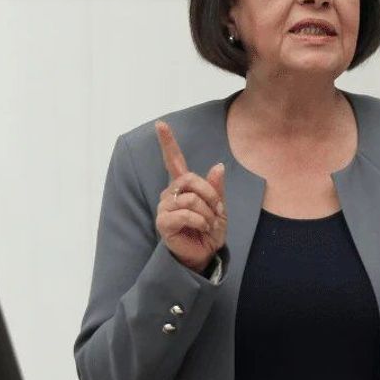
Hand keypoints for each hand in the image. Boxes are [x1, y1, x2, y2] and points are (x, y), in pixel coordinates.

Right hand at [155, 120, 226, 273]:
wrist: (204, 255)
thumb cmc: (209, 231)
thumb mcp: (219, 208)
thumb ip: (216, 188)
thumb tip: (218, 166)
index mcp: (183, 187)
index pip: (173, 160)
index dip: (167, 142)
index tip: (160, 124)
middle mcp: (170, 194)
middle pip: (190, 179)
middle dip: (210, 194)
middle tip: (217, 211)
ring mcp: (165, 208)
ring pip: (190, 198)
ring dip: (207, 212)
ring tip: (209, 223)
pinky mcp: (163, 222)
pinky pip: (185, 214)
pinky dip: (200, 221)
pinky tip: (202, 228)